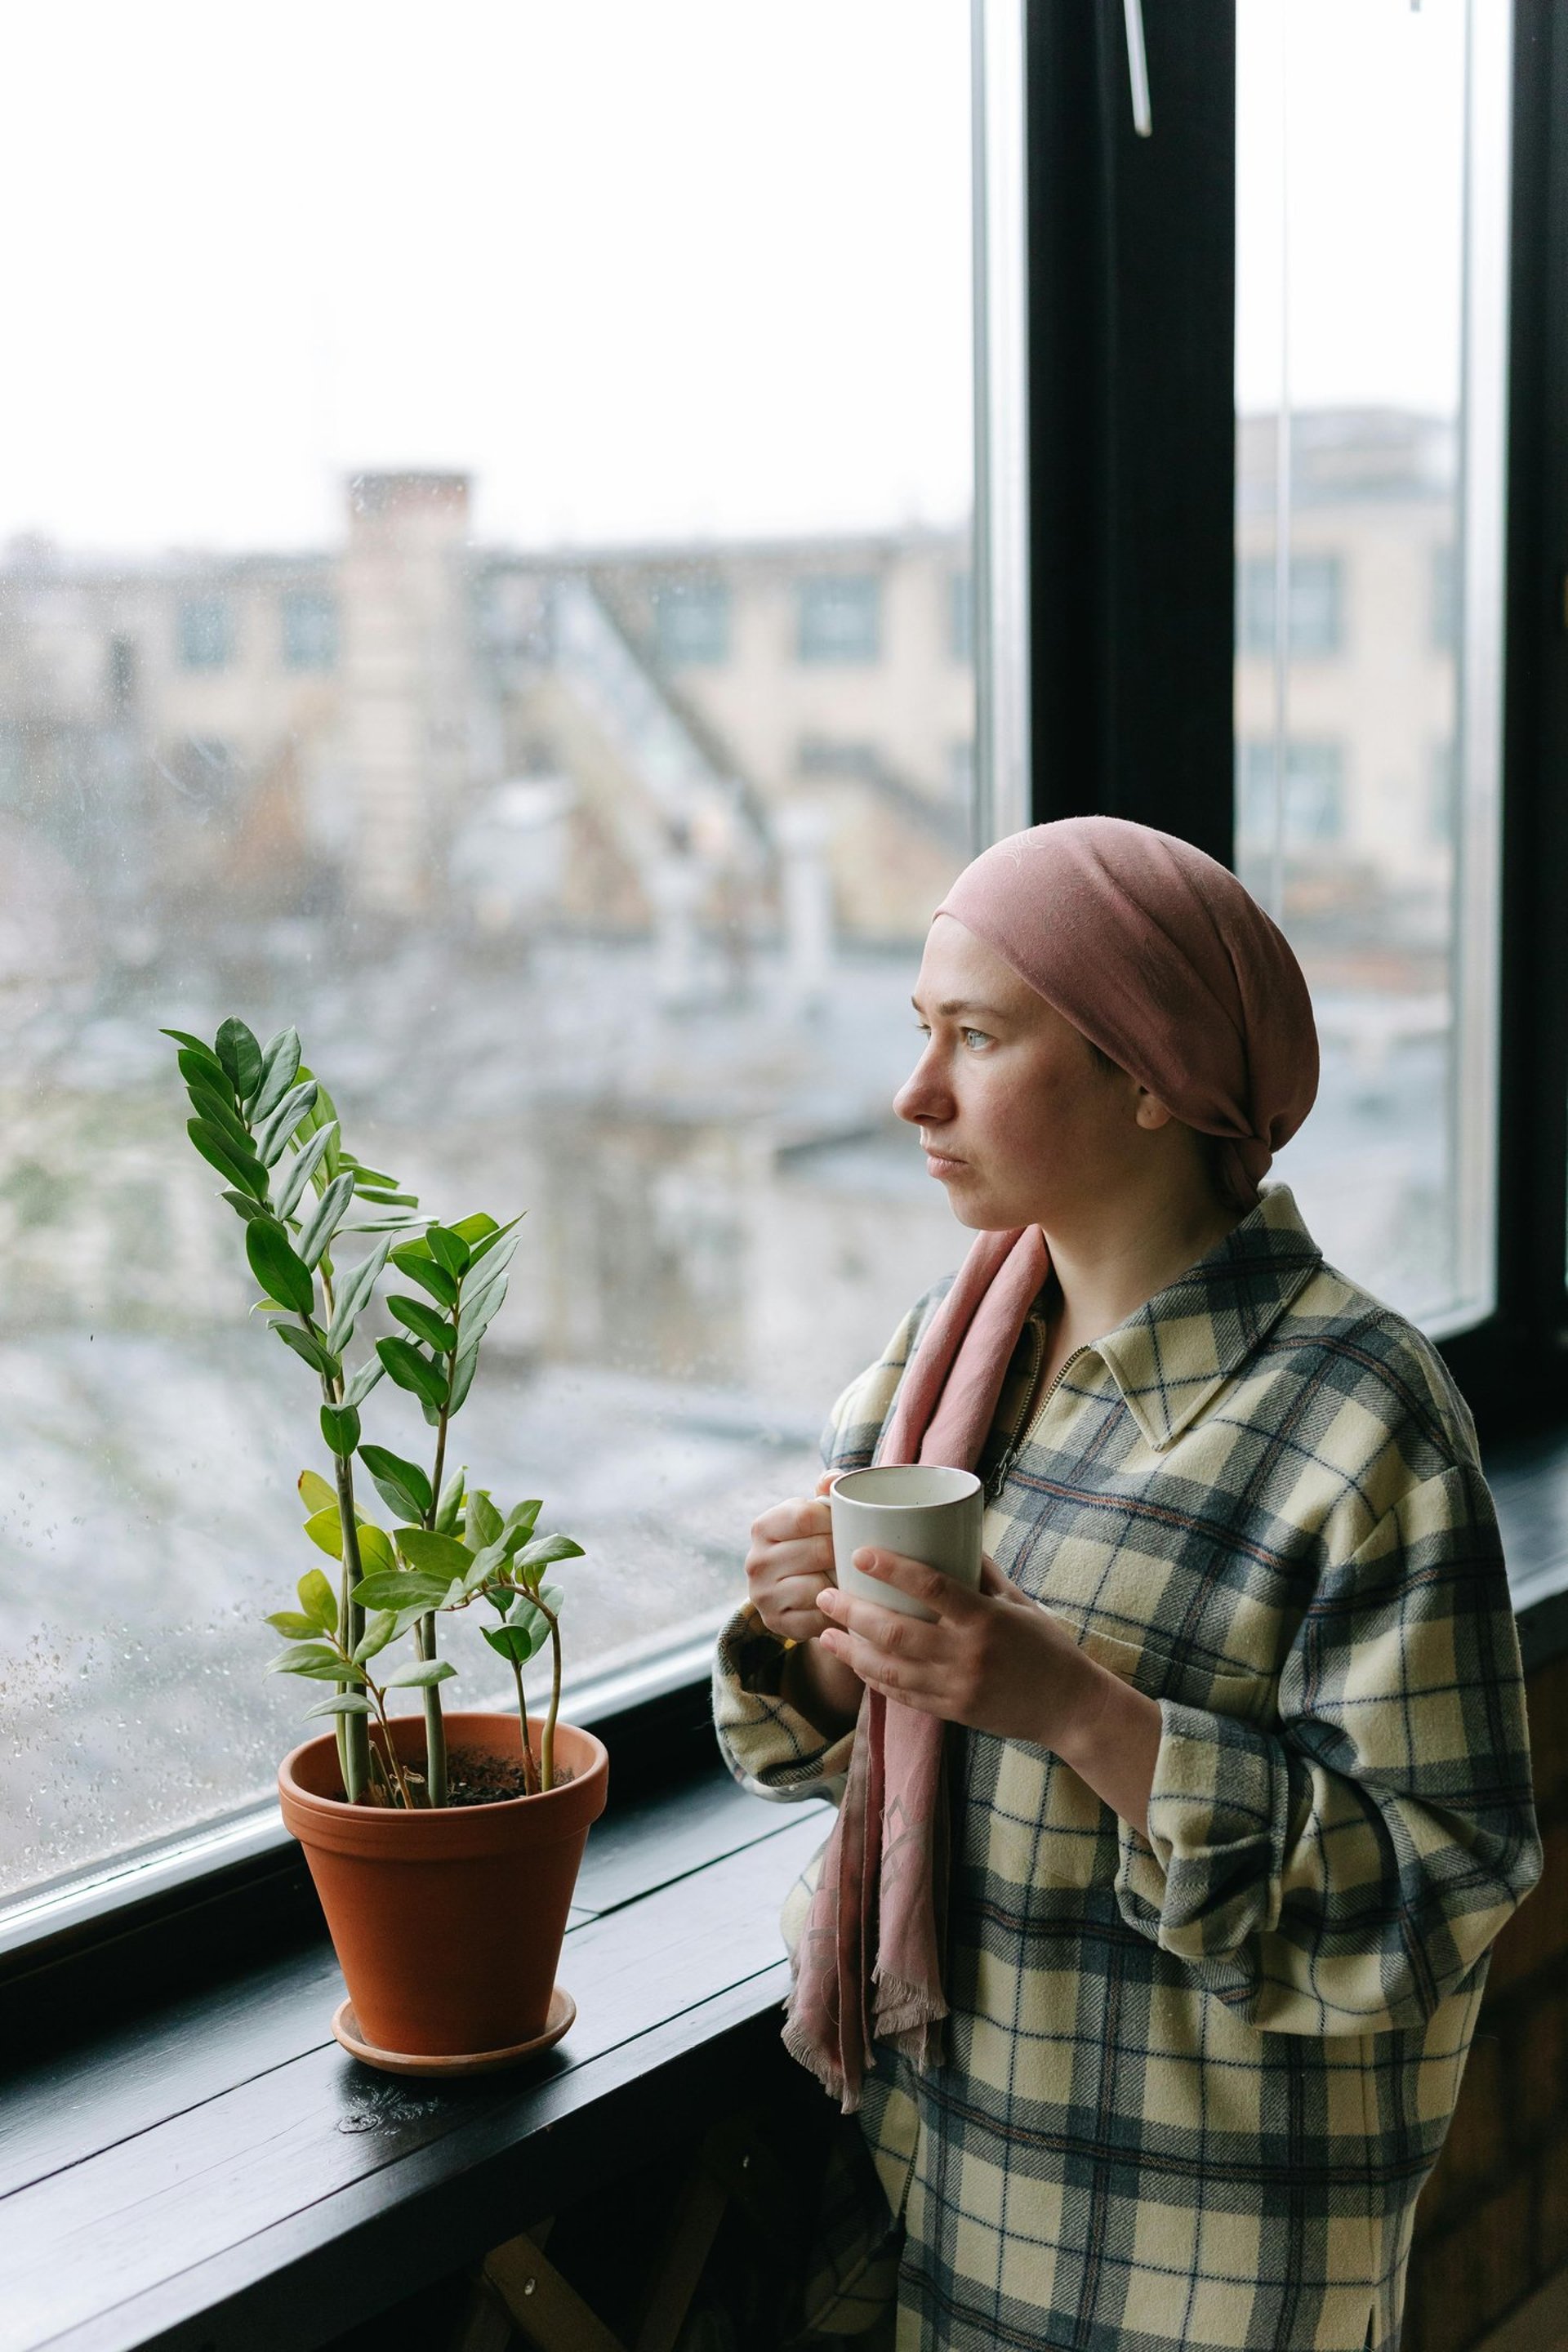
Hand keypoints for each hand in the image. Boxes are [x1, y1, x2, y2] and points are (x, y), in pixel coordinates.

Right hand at [746, 1471, 863, 1734]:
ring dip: (843, 1586)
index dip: (836, 1520)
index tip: (854, 1525)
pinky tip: (845, 1604)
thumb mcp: (815, 1517)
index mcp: (763, 1526)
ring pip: (819, 1588)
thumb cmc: (813, 1543)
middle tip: (865, 1556)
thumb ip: (826, 1492)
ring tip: (857, 1580)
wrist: (794, 1591)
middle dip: (846, 1554)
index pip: (805, 1516)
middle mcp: (756, 1561)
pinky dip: (837, 1613)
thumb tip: (833, 1478)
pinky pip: (818, 1619)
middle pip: (818, 1551)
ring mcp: (763, 1595)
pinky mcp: (777, 1624)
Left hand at [814, 1547, 1154, 1809]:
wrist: (1069, 1707)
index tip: (859, 1553)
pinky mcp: (952, 1713)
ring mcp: (957, 1688)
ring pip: (889, 1668)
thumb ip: (980, 1571)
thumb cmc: (1044, 1645)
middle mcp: (968, 1654)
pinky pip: (901, 1695)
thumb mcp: (1017, 1601)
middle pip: (895, 1630)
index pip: (931, 1587)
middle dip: (852, 1612)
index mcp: (986, 1619)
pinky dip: (873, 1677)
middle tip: (827, 1594)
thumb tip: (944, 1531)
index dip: (891, 1568)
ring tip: (825, 1632)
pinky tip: (854, 1662)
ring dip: (850, 1650)